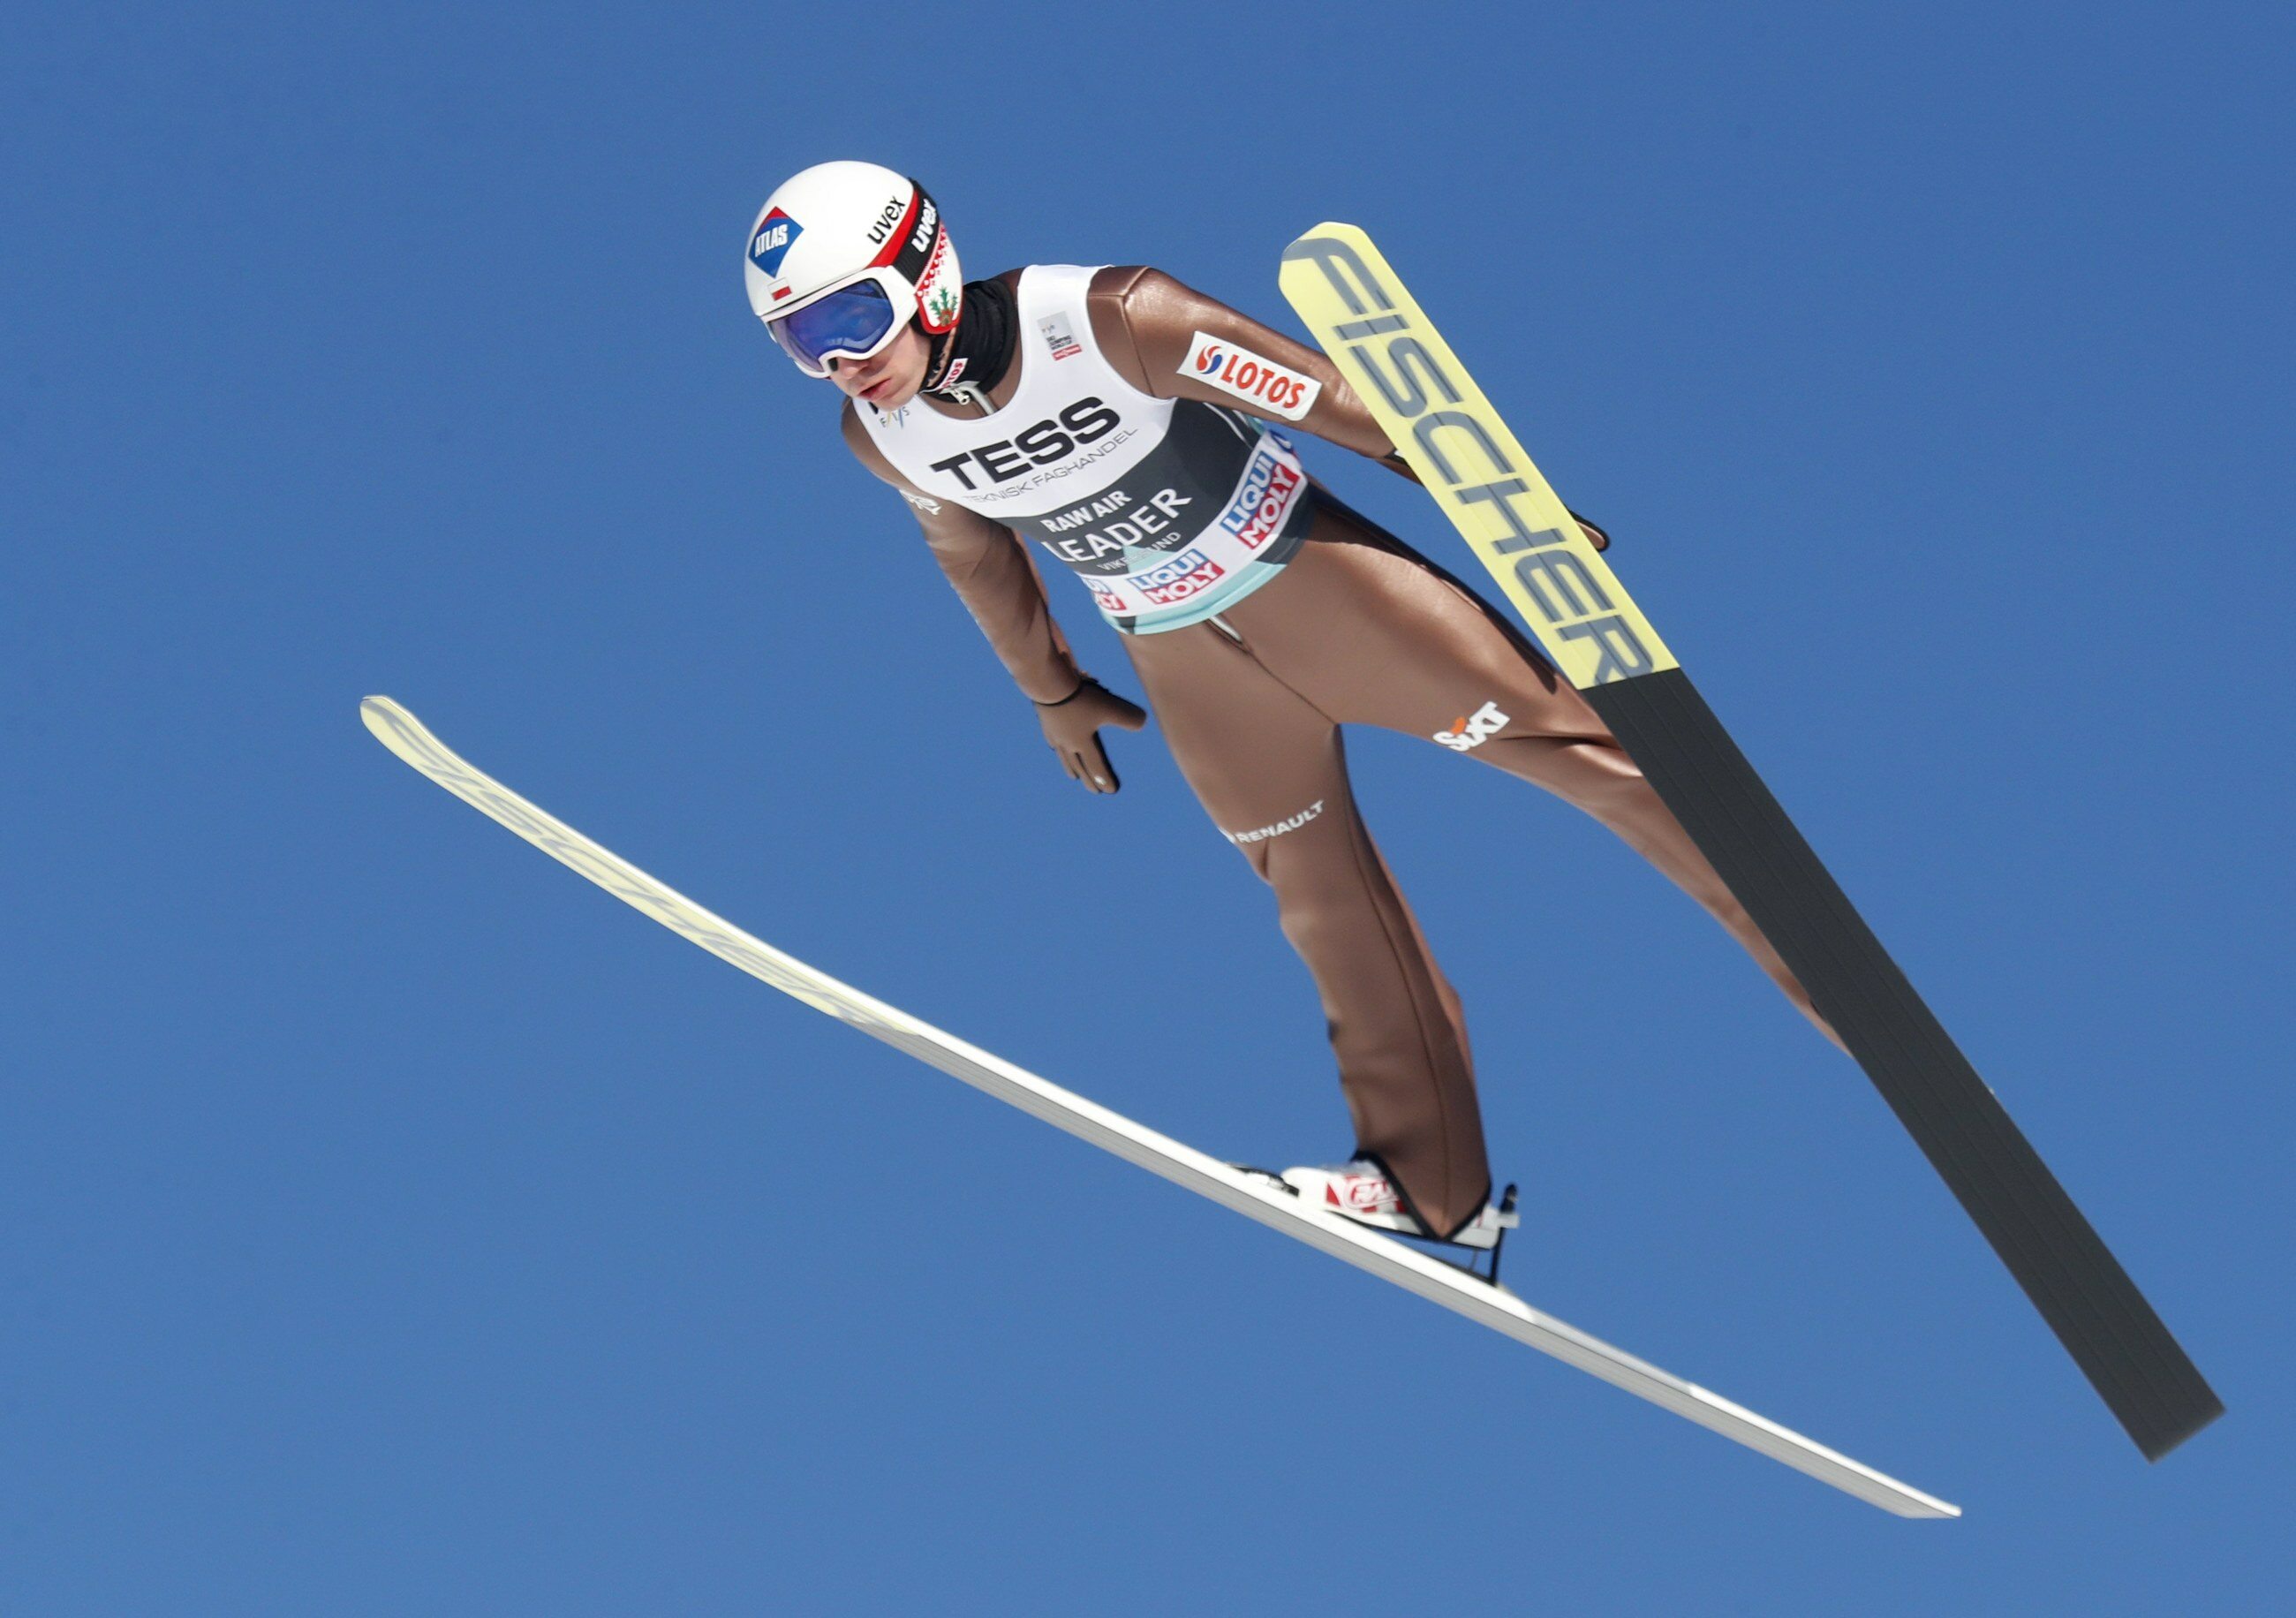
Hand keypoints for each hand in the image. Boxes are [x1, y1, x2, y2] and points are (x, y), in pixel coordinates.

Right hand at [1034, 678, 1147, 792]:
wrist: (1046, 683)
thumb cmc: (1080, 697)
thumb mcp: (1110, 706)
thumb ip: (1129, 717)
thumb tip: (1143, 723)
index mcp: (1082, 743)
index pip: (1096, 765)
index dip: (1104, 778)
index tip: (1111, 791)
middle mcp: (1067, 742)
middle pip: (1079, 765)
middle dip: (1088, 779)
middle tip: (1094, 791)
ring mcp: (1054, 732)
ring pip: (1063, 755)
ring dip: (1069, 767)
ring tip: (1072, 775)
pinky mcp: (1045, 720)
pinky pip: (1052, 739)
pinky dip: (1055, 746)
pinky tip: (1054, 745)